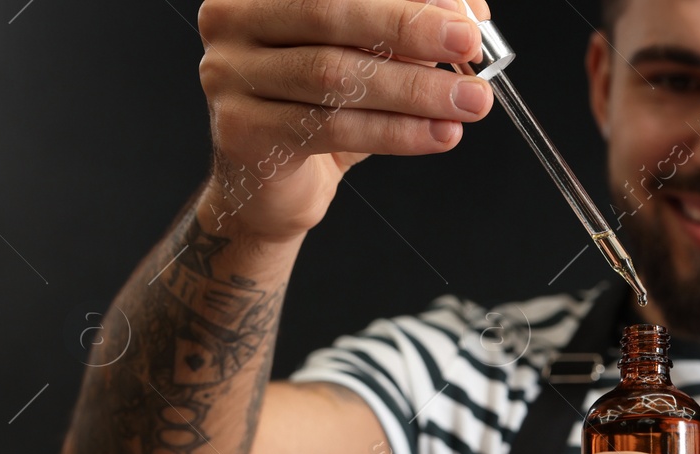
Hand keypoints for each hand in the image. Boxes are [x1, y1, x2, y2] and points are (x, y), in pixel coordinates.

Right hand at [196, 0, 494, 239]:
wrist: (265, 190)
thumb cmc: (316, 111)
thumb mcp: (364, 58)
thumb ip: (404, 32)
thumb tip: (468, 14)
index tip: (467, 12)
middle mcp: (234, 20)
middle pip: (331, 13)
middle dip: (410, 27)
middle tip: (468, 42)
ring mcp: (229, 75)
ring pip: (335, 75)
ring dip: (414, 87)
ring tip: (470, 100)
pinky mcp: (243, 131)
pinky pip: (333, 127)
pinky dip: (397, 132)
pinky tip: (440, 134)